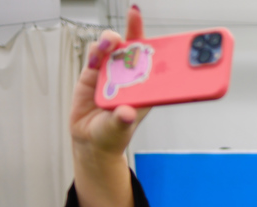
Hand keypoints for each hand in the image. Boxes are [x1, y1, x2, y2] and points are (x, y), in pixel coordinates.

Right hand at [70, 5, 150, 159]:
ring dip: (111, 40)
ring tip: (108, 45)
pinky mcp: (93, 73)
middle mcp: (129, 77)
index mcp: (144, 88)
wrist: (90, 140)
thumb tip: (125, 113)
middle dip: (135, 28)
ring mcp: (111, 73)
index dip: (159, 45)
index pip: (154, 61)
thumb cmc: (113, 135)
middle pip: (134, 46)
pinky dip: (95, 50)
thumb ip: (121, 121)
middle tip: (133, 15)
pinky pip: (95, 54)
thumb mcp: (119, 130)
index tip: (166, 34)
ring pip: (113, 46)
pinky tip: (95, 56)